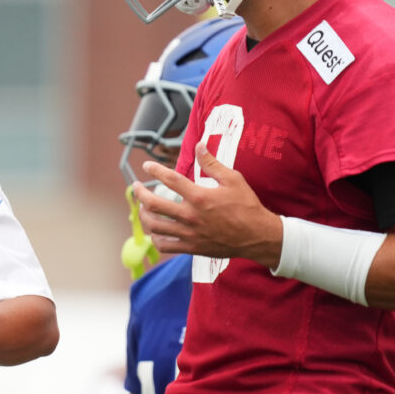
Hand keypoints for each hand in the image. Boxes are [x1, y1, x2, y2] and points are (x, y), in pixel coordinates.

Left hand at [134, 143, 281, 267]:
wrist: (257, 236)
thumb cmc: (247, 206)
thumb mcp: (233, 180)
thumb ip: (212, 163)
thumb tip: (199, 145)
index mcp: (200, 197)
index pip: (170, 180)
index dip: (155, 170)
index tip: (147, 166)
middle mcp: (191, 216)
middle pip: (154, 204)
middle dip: (140, 194)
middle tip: (136, 187)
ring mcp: (189, 234)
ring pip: (155, 226)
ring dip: (144, 215)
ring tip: (143, 208)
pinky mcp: (191, 248)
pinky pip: (165, 245)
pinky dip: (155, 238)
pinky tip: (156, 231)